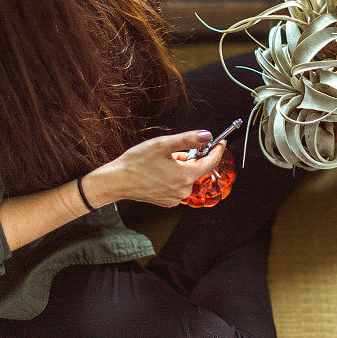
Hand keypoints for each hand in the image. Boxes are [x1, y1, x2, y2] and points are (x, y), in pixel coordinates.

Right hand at [107, 131, 226, 207]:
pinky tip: (158, 172)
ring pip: (186, 176)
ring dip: (180, 167)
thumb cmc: (136, 163)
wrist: (116, 181)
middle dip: (189, 157)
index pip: (211, 162)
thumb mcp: (163, 145)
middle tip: (172, 151)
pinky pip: (178, 185)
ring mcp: (175, 198)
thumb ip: (188, 139)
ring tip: (161, 162)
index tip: (220, 142)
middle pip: (196, 168)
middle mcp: (183, 190)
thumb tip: (207, 136)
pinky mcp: (167, 201)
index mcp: (185, 176)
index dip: (217, 150)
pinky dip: (173, 176)